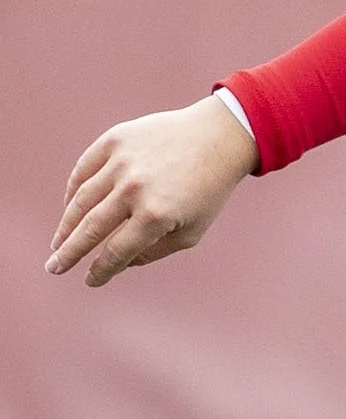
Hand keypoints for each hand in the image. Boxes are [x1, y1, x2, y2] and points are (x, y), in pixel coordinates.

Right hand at [46, 96, 259, 287]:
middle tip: (54, 268)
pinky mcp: (115, 140)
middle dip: (70, 252)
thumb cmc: (207, 190)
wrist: (219, 137)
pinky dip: (73, 190)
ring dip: (66, 225)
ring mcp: (122, 161)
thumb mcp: (191, 231)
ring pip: (81, 199)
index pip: (117, 251)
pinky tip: (70, 209)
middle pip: (91, 228)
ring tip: (58, 244)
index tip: (89, 280)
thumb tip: (118, 263)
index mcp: (156, 215)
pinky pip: (84, 169)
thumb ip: (153, 252)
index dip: (100, 270)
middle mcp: (134, 188)